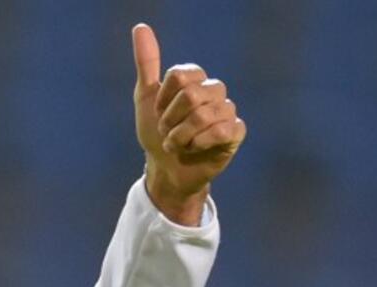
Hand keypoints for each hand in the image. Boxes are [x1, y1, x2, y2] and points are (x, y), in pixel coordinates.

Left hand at [132, 23, 246, 224]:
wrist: (165, 169)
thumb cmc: (156, 133)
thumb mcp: (145, 97)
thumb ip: (146, 63)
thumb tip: (141, 27)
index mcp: (196, 79)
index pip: (181, 77)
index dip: (163, 101)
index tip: (158, 113)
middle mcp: (214, 91)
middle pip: (191, 95)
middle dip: (171, 120)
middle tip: (167, 132)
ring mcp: (227, 111)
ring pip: (204, 115)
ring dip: (182, 136)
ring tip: (178, 144)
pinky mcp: (235, 133)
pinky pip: (222, 130)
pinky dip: (200, 144)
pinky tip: (195, 149)